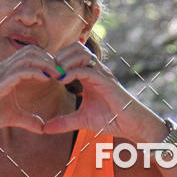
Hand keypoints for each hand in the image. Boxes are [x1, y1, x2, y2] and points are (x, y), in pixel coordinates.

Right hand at [0, 46, 64, 133]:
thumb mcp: (11, 118)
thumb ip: (27, 120)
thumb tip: (42, 127)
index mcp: (7, 73)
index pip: (30, 55)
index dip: (46, 60)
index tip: (59, 72)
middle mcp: (4, 69)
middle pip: (31, 51)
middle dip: (49, 59)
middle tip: (62, 71)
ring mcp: (0, 74)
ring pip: (27, 58)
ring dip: (45, 64)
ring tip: (58, 74)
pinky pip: (20, 71)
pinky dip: (35, 72)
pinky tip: (45, 79)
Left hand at [41, 43, 164, 139]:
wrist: (132, 125)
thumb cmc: (111, 119)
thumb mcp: (81, 120)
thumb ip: (63, 122)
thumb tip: (44, 129)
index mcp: (90, 75)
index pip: (72, 54)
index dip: (57, 60)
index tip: (45, 73)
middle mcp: (96, 70)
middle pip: (76, 47)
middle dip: (59, 56)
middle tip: (49, 72)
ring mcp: (102, 74)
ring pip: (81, 53)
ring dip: (65, 61)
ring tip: (56, 76)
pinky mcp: (106, 82)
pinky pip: (87, 69)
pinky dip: (72, 72)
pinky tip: (63, 81)